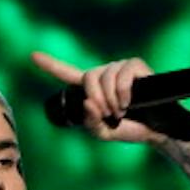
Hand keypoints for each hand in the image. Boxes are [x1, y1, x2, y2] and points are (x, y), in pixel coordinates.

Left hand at [30, 50, 189, 143]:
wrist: (156, 129)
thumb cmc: (129, 130)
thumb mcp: (102, 133)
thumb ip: (89, 122)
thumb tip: (88, 102)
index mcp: (92, 88)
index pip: (68, 73)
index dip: (51, 65)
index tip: (32, 55)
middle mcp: (104, 74)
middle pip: (88, 78)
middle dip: (97, 100)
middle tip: (110, 114)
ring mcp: (119, 67)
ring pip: (105, 77)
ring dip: (112, 100)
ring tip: (122, 111)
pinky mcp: (135, 66)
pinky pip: (122, 75)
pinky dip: (123, 92)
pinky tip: (130, 102)